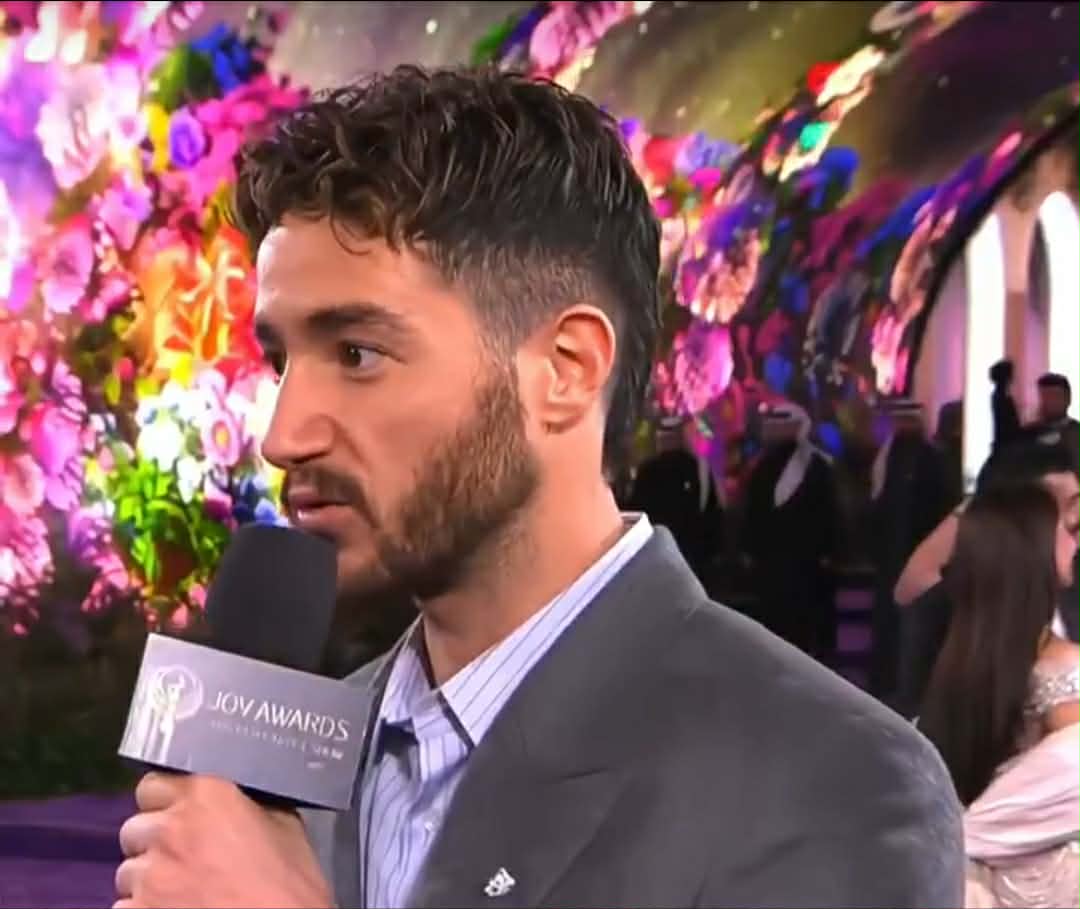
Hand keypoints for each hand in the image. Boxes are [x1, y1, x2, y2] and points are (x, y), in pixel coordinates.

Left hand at [114, 773, 333, 908]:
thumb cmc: (289, 891)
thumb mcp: (287, 830)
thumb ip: (254, 805)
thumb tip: (243, 799)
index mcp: (207, 797)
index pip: (154, 785)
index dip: (166, 801)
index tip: (180, 814)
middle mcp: (170, 830)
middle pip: (136, 828)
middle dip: (155, 842)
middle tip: (184, 859)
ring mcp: (149, 877)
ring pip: (128, 872)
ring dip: (149, 880)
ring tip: (183, 894)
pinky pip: (125, 908)